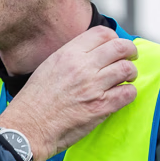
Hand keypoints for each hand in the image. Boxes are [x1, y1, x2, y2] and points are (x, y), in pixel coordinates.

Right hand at [0, 27, 137, 160]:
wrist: (28, 127)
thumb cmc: (33, 101)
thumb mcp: (48, 67)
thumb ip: (70, 58)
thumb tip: (90, 54)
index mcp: (68, 54)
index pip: (102, 33)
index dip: (114, 38)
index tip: (115, 46)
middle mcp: (83, 67)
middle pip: (120, 47)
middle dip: (130, 52)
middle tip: (130, 59)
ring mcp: (93, 87)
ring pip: (127, 69)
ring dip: (130, 74)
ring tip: (126, 79)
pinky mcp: (101, 107)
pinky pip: (128, 93)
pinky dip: (128, 93)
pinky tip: (121, 96)